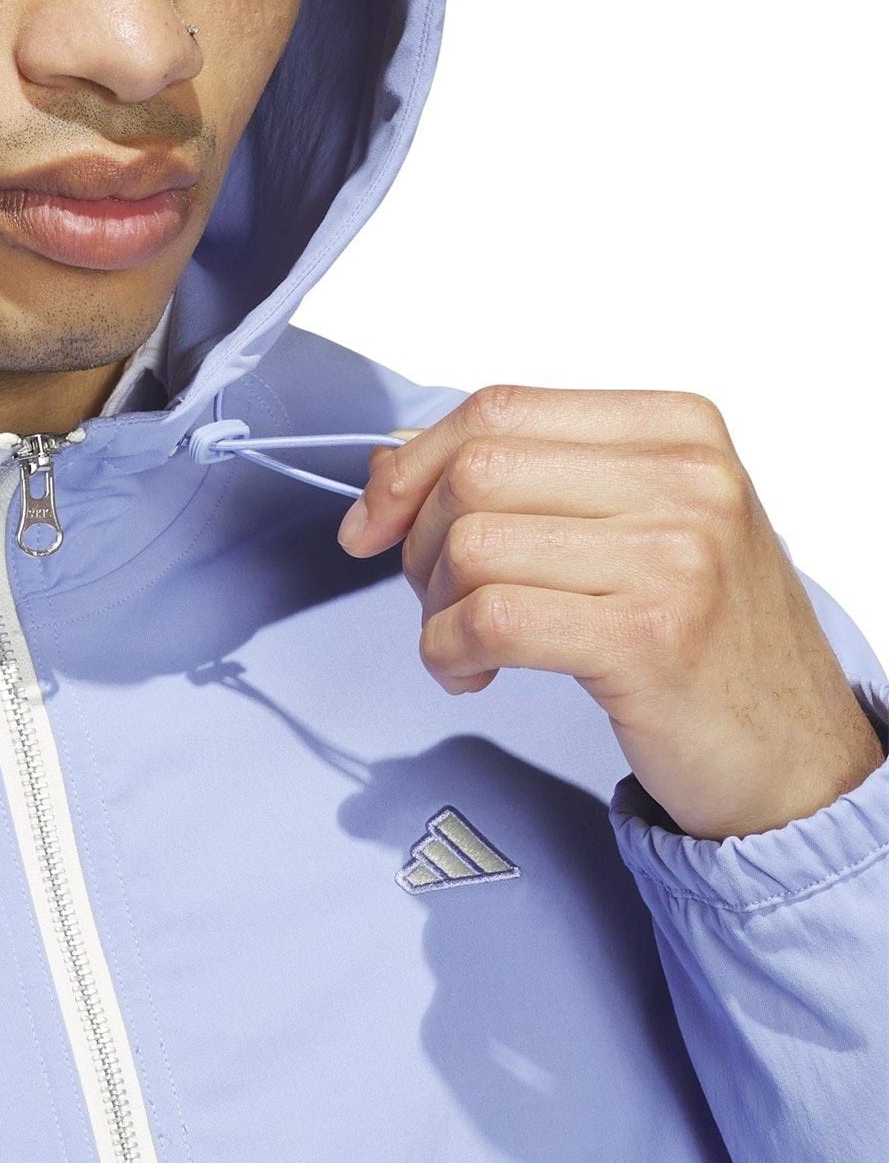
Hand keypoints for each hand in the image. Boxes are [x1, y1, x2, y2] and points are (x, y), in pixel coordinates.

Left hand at [337, 385, 884, 839]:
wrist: (791, 752)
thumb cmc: (703, 640)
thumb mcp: (631, 531)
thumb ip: (524, 484)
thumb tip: (390, 463)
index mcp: (677, 430)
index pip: (498, 410)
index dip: (410, 467)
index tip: (370, 524)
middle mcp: (685, 478)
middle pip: (475, 472)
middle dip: (418, 544)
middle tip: (437, 601)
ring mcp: (675, 555)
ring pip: (472, 545)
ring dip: (434, 609)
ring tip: (464, 647)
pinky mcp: (648, 637)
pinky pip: (488, 619)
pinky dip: (448, 652)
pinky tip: (472, 674)